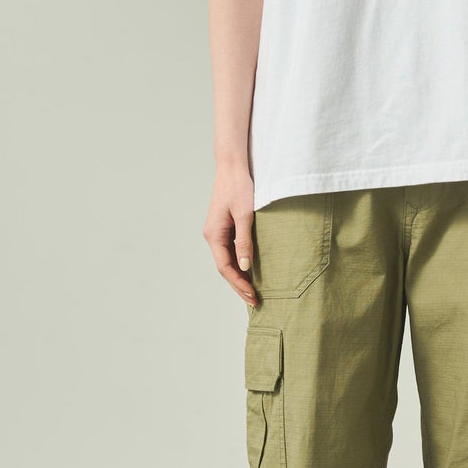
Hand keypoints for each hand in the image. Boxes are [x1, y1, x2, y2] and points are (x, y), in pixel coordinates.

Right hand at [205, 173, 258, 306]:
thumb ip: (244, 241)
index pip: (225, 268)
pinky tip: (251, 271)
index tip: (253, 296)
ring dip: (239, 276)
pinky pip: (231, 250)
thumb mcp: (245, 215)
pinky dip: (240, 263)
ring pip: (227, 260)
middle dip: (239, 285)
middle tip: (255, 301)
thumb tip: (244, 267)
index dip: (239, 284)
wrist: (233, 166)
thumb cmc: (239, 187)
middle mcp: (212, 235)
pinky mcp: (225, 227)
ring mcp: (218, 232)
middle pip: (225, 267)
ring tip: (254, 292)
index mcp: (213, 235)